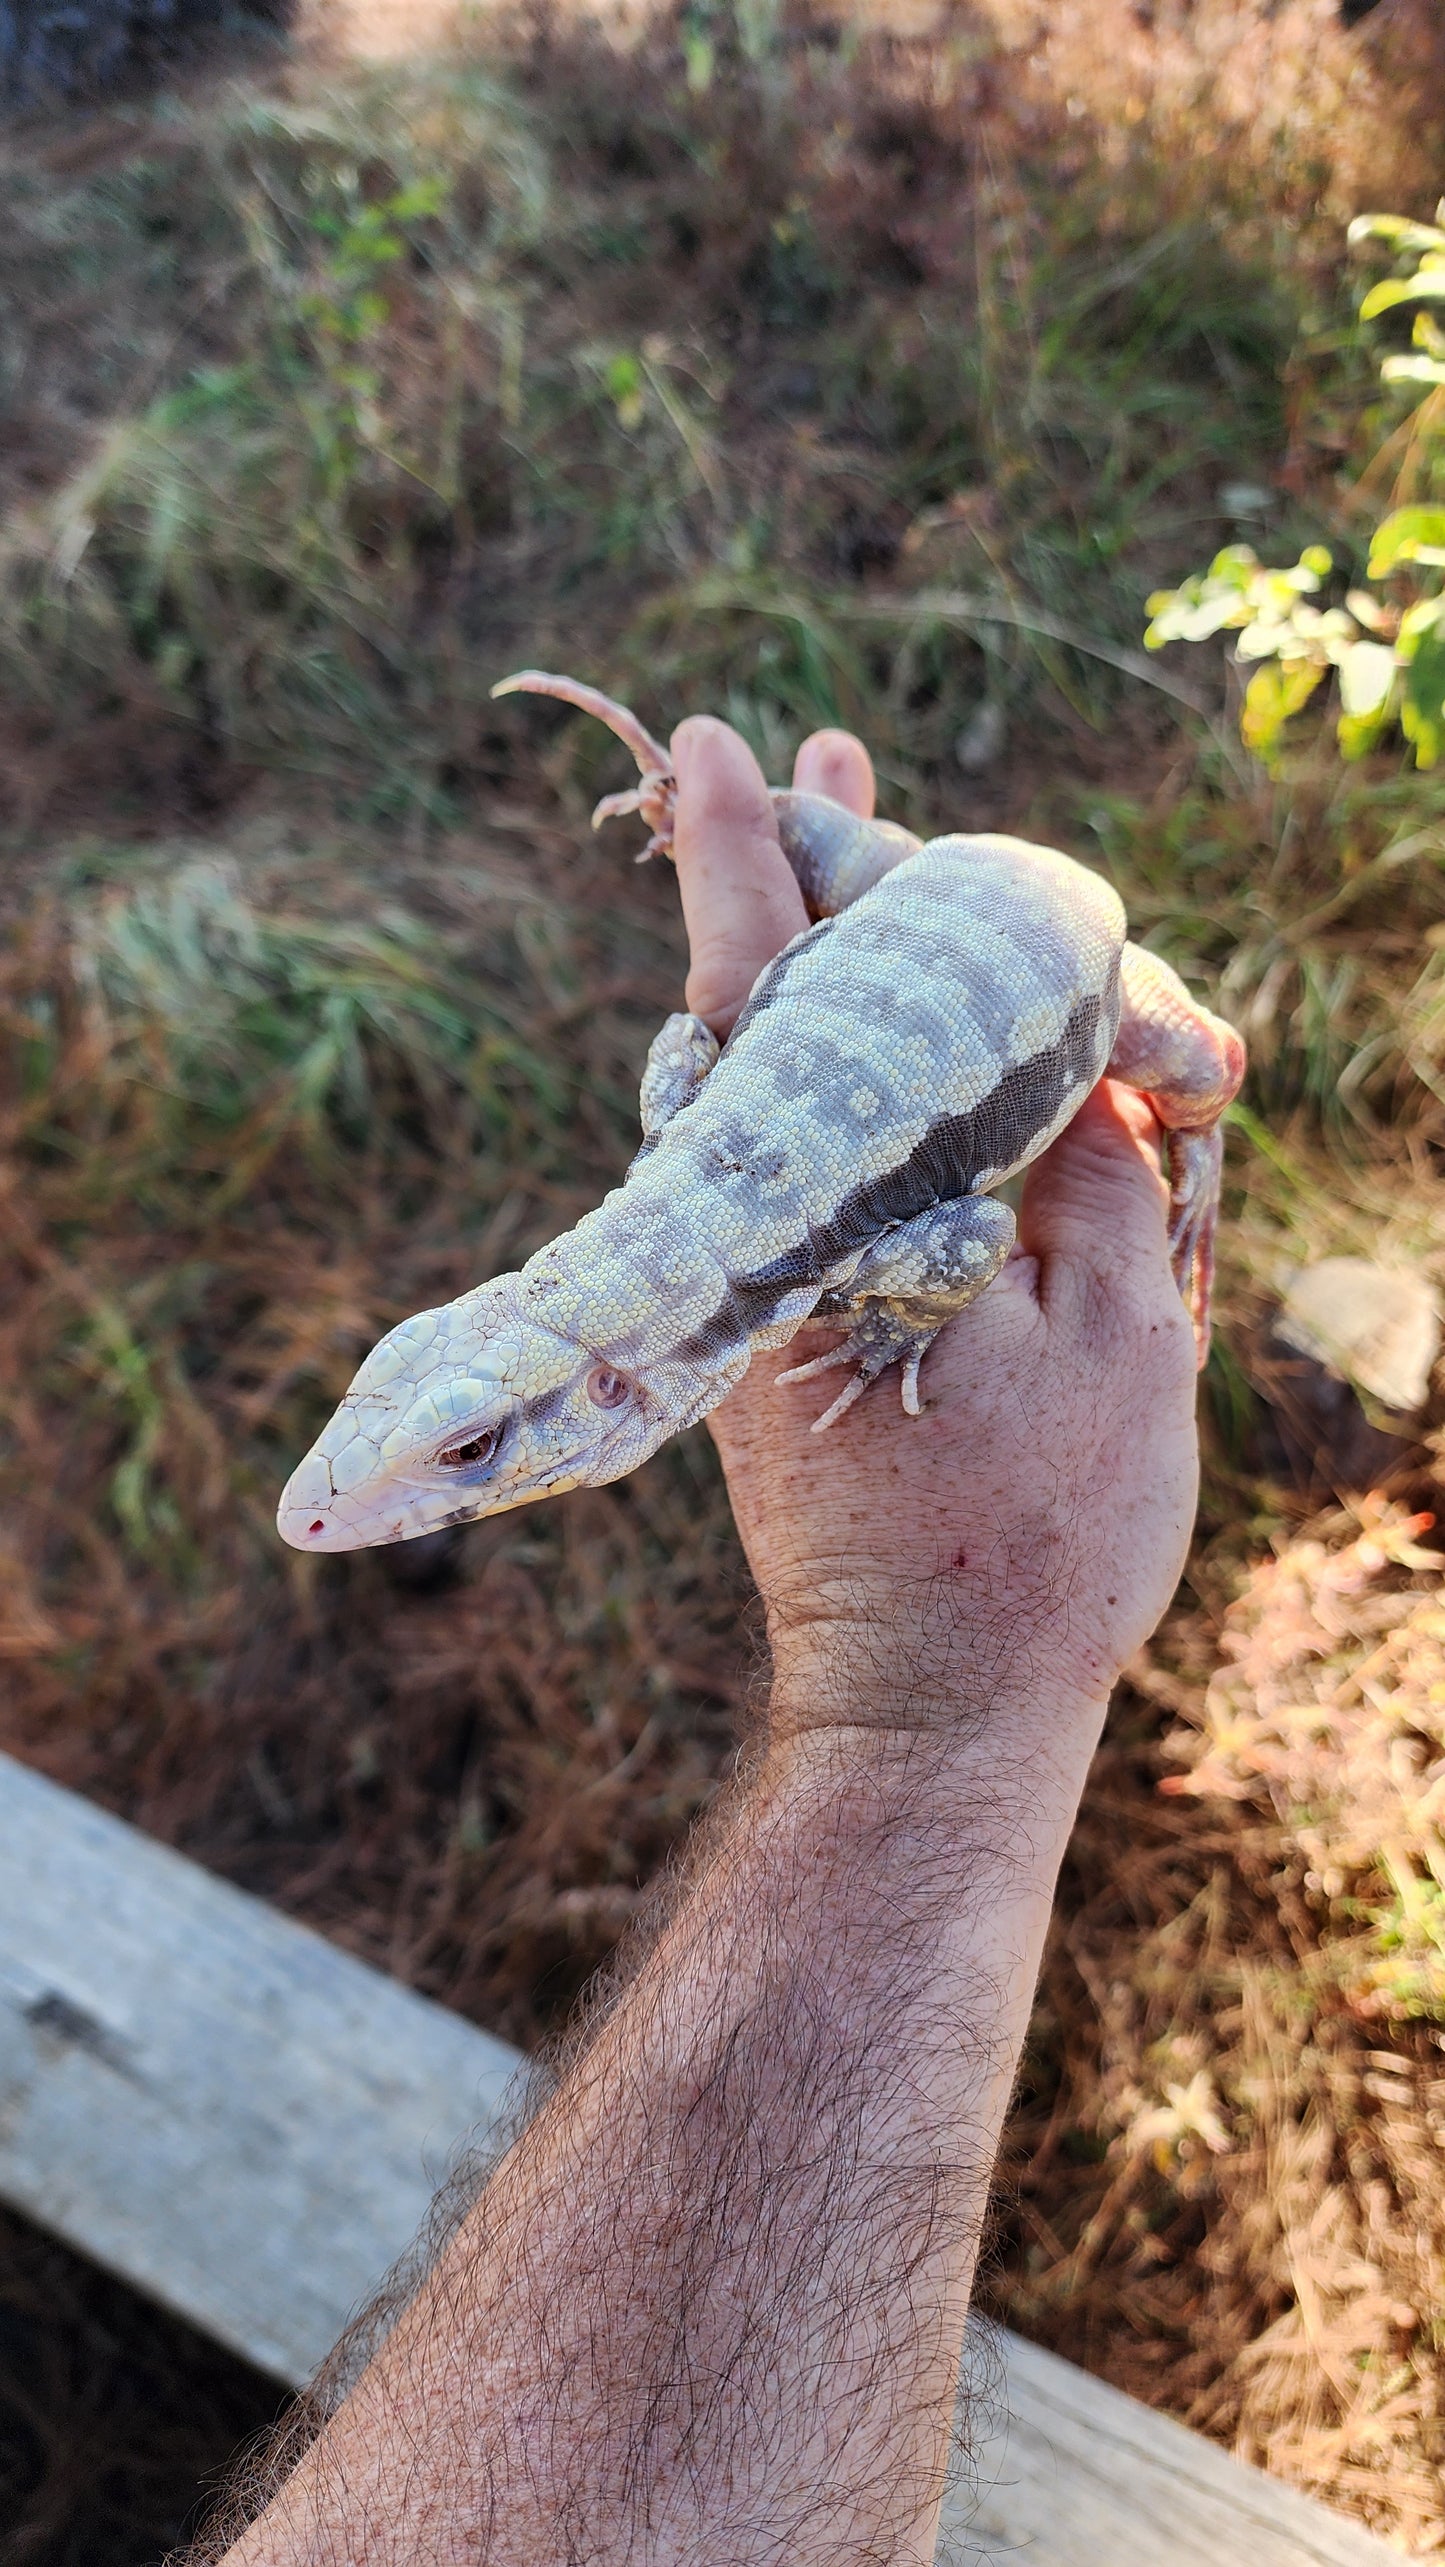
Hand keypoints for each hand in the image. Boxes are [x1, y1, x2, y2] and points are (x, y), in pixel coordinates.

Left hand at [668, 716, 1199, 1750]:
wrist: (935, 1711)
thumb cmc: (1039, 1539)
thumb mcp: (1111, 1336)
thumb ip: (1090, 1173)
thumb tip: (1072, 1057)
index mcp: (819, 1223)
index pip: (768, 1000)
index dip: (753, 864)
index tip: (726, 747)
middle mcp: (764, 1238)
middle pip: (768, 1015)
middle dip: (802, 881)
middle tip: (814, 758)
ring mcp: (770, 1281)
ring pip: (792, 1083)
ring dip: (830, 963)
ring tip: (836, 830)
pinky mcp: (792, 1324)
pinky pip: (818, 1158)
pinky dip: (854, 1073)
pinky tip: (899, 1034)